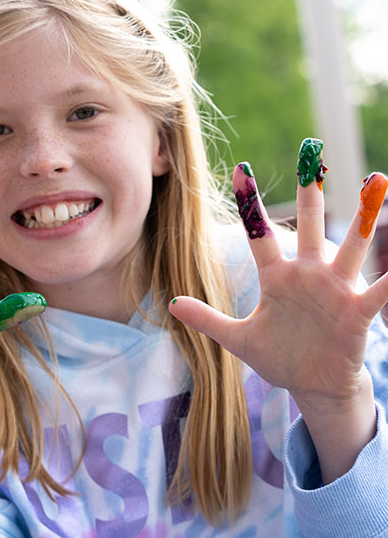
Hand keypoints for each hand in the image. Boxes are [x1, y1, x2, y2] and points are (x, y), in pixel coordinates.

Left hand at [171, 140, 387, 405]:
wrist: (312, 385)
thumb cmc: (279, 357)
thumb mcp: (237, 339)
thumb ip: (207, 319)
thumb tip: (171, 304)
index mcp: (277, 277)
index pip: (259, 235)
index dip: (251, 205)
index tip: (241, 169)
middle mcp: (308, 275)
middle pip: (310, 226)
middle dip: (311, 191)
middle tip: (312, 152)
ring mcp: (335, 290)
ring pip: (350, 246)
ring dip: (364, 216)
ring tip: (376, 180)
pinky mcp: (357, 312)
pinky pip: (380, 290)